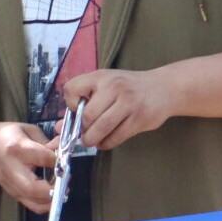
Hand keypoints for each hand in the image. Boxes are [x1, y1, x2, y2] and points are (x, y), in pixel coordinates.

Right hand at [0, 120, 57, 214]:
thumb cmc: (9, 136)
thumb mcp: (29, 130)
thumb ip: (47, 143)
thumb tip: (63, 155)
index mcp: (16, 148)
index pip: (43, 158)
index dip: (58, 160)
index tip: (64, 159)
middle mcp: (12, 169)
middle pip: (33, 187)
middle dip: (54, 187)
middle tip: (65, 180)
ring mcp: (12, 185)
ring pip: (34, 201)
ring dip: (53, 197)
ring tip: (61, 187)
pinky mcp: (14, 194)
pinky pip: (33, 206)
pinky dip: (47, 204)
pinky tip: (53, 194)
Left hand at [60, 67, 174, 151]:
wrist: (164, 88)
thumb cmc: (127, 88)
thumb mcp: (104, 87)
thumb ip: (81, 104)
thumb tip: (58, 128)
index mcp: (101, 77)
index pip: (72, 89)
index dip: (70, 104)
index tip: (78, 110)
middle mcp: (115, 87)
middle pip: (87, 116)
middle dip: (82, 130)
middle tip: (84, 134)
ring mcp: (129, 103)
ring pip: (101, 129)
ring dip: (92, 140)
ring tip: (92, 140)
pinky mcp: (140, 119)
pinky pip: (116, 138)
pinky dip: (106, 143)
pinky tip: (106, 140)